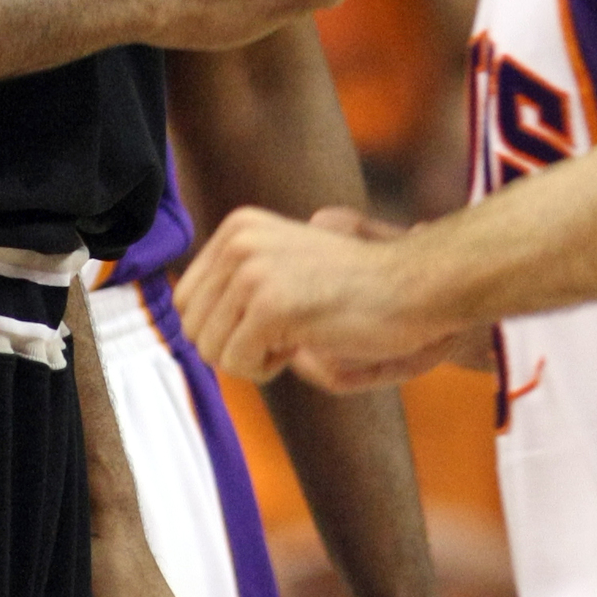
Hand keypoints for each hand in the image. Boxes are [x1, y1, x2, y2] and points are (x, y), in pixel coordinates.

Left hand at [178, 205, 481, 389]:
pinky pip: (237, 363)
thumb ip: (234, 279)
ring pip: (210, 350)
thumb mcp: (282, 264)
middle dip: (234, 346)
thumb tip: (184, 314)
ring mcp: (252, 270)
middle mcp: (238, 241)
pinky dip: (267, 368)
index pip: (185, 300)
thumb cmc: (354, 289)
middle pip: (192, 328)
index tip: (271, 319)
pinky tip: (304, 342)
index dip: (223, 328)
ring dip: (252, 359)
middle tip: (284, 333)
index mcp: (237, 227)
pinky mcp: (271, 304)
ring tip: (296, 334)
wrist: (412, 286)